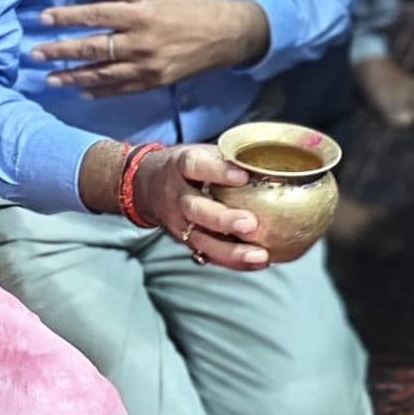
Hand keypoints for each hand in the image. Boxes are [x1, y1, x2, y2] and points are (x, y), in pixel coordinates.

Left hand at [35, 0, 267, 92]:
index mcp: (141, 14)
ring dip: (73, 77)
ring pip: (103, 74)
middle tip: (35, 54)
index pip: (94, 16)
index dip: (66, 18)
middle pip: (92, 48)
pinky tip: (82, 92)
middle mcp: (142, 43)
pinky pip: (122, 89)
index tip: (43, 20)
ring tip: (51, 79)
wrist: (227, 34)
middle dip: (60, 51)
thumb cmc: (190, 3)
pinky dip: (100, 92)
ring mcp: (148, 67)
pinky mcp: (156, 82)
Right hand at [131, 142, 267, 271]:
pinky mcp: (184, 241)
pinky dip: (233, 262)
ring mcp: (178, 223)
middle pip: (196, 209)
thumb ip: (227, 157)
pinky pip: (208, 255)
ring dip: (232, 251)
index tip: (243, 176)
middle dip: (223, 220)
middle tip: (250, 223)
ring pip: (201, 239)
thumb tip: (268, 161)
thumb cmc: (185, 168)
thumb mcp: (199, 152)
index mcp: (180, 166)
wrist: (145, 186)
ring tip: (260, 255)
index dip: (218, 171)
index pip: (195, 166)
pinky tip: (258, 262)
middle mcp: (176, 196)